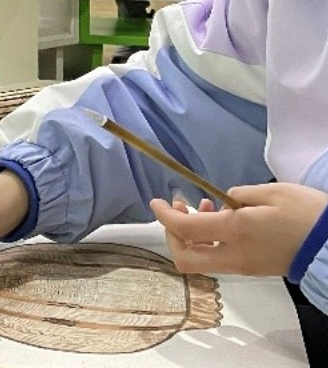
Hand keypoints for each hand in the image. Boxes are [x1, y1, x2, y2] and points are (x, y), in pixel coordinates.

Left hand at [151, 183, 327, 276]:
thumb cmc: (305, 213)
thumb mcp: (270, 192)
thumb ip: (237, 196)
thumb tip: (220, 203)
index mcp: (236, 232)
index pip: (187, 229)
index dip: (165, 216)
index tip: (156, 202)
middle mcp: (234, 255)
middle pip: (185, 258)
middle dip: (171, 234)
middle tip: (178, 208)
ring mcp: (242, 266)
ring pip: (199, 260)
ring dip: (190, 236)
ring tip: (203, 205)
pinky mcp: (250, 269)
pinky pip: (216, 259)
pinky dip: (207, 241)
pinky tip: (219, 219)